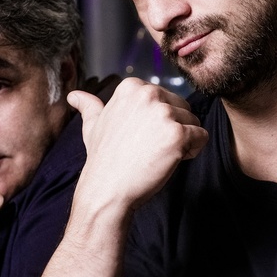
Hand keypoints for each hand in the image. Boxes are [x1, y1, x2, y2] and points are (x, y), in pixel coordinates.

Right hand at [68, 78, 208, 211]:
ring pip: (193, 122)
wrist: (107, 190)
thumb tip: (74, 96)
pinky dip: (192, 151)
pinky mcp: (177, 134)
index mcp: (132, 87)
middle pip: (182, 107)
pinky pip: (202, 137)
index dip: (159, 121)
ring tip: (157, 155)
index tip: (140, 137)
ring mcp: (163, 113)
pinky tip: (170, 161)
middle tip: (149, 149)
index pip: (166, 98)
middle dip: (173, 129)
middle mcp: (148, 94)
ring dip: (183, 142)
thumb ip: (90, 107)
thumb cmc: (103, 159)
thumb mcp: (93, 126)